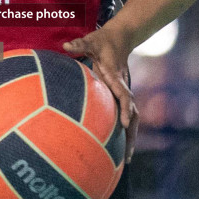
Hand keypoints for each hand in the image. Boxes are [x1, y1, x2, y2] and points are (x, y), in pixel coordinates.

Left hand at [63, 30, 138, 164]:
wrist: (120, 38)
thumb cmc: (102, 41)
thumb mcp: (91, 40)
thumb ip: (79, 44)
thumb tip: (66, 45)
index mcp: (116, 77)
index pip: (123, 96)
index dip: (125, 110)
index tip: (125, 124)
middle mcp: (123, 87)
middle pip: (133, 114)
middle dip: (131, 135)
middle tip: (127, 155)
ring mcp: (123, 93)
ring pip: (132, 118)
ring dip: (130, 138)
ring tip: (125, 159)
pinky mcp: (120, 96)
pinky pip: (125, 115)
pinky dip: (125, 131)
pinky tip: (118, 147)